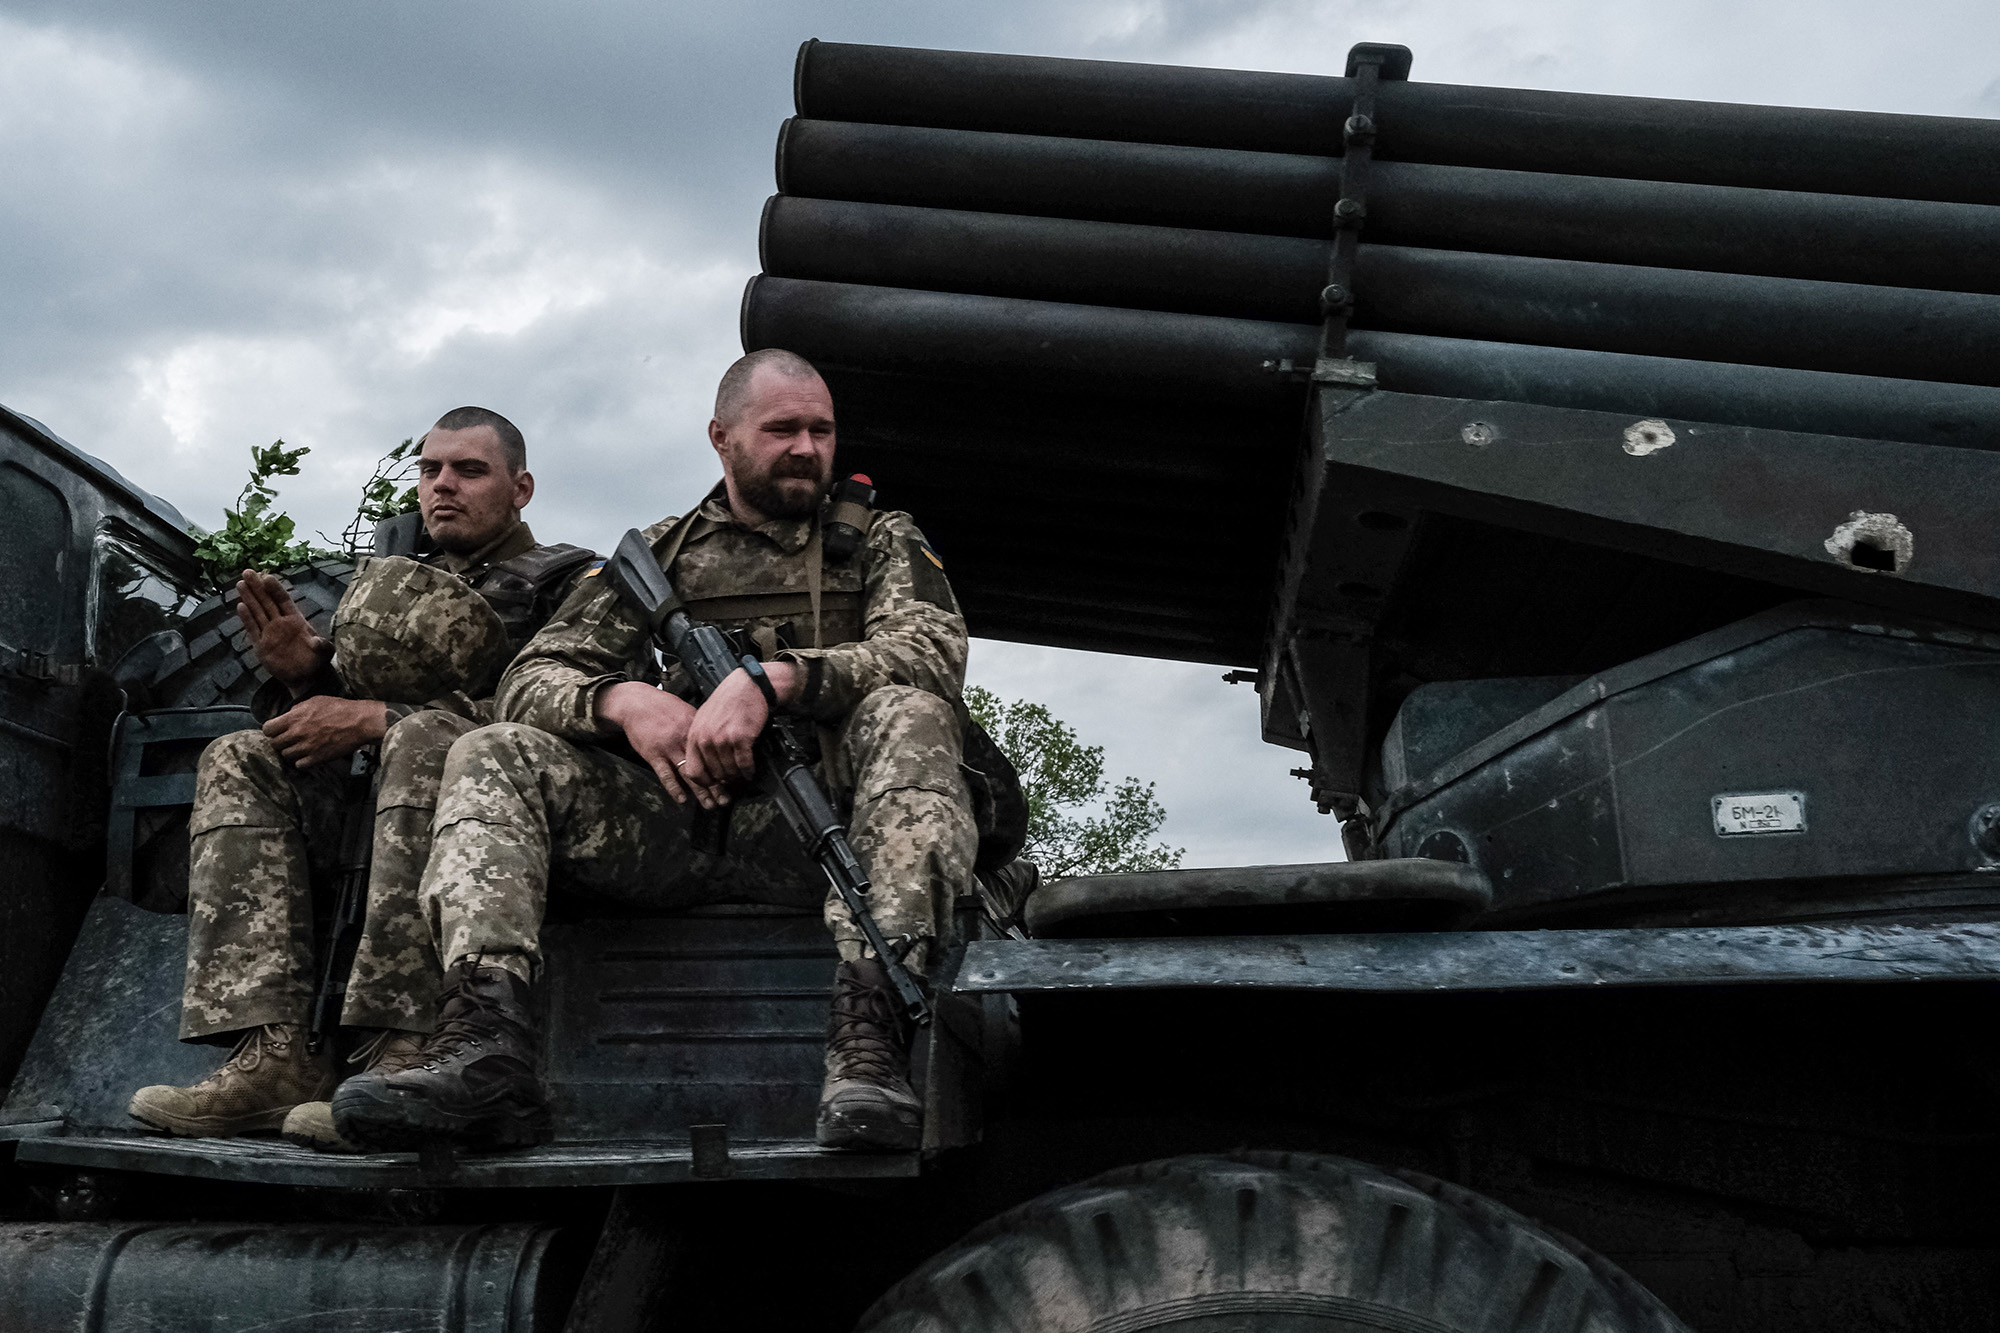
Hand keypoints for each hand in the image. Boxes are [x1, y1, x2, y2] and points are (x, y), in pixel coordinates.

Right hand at [236, 569, 330, 690]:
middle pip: (267, 602)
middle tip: (247, 572)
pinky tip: (240, 606)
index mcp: (296, 620)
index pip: (284, 601)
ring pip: (257, 611)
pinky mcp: (261, 645)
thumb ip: (321, 646)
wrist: (305, 677)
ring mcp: (270, 633)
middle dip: (258, 587)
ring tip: (240, 583)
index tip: (267, 577)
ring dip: (249, 598)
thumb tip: (317, 642)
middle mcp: (281, 623)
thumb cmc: (316, 661)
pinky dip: (247, 618)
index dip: (276, 589)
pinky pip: (253, 629)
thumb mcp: (324, 653)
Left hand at [262, 696, 386, 768]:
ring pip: (286, 755)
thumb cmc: (340, 709)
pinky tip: (309, 754)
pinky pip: (299, 765)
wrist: (359, 722)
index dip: (271, 730)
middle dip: (280, 741)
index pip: (268, 729)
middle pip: (275, 744)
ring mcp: (306, 747)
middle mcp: (297, 733)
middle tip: (289, 739)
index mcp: (295, 718)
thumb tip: (289, 714)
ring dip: (291, 751)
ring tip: (301, 746)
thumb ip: (298, 708)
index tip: (276, 730)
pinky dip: (302, 761)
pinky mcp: (317, 758)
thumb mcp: (315, 700)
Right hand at [598, 681, 723, 809]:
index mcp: (696, 729)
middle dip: (717, 785)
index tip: (734, 782)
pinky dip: (674, 788)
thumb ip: (700, 728)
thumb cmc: (662, 707)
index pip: (714, 752)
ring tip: (710, 805)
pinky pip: (665, 774)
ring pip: (688, 773)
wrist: (637, 703)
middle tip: (726, 800)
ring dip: (700, 791)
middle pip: (705, 766)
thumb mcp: (686, 712)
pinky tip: (682, 799)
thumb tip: (715, 740)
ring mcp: (669, 748)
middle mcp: (685, 739)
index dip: (725, 768)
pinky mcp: (653, 754)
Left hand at [681, 663, 797, 791]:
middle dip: (724, 780)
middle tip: (732, 779)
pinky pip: (744, 764)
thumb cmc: (728, 701)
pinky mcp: (741, 738)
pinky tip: (750, 769)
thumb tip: (704, 763)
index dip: (704, 782)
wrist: (747, 686)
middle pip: (713, 774)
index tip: (713, 783)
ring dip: (737, 775)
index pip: (693, 771)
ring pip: (729, 771)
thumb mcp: (705, 718)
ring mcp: (723, 739)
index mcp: (695, 735)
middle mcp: (706, 738)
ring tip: (742, 773)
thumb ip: (701, 740)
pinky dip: (748, 770)